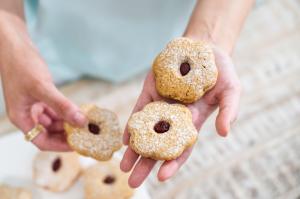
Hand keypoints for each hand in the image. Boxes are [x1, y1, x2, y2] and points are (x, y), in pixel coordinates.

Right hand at [0, 25, 85, 150]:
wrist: (15, 45)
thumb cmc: (21, 65)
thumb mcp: (42, 88)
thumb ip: (61, 106)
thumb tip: (81, 122)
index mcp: (22, 118)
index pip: (42, 141)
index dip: (60, 146)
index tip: (78, 144)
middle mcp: (28, 115)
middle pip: (49, 133)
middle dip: (67, 134)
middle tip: (86, 134)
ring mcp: (34, 106)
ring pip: (54, 122)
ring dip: (68, 123)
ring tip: (85, 123)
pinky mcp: (41, 97)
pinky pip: (55, 110)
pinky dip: (66, 112)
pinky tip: (78, 111)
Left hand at [120, 46, 240, 187]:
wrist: (203, 48)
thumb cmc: (220, 72)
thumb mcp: (231, 91)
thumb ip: (229, 111)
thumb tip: (223, 133)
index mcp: (192, 123)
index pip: (181, 148)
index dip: (172, 163)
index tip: (161, 176)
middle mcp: (174, 118)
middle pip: (158, 146)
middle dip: (146, 164)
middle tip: (133, 182)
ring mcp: (160, 106)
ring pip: (145, 131)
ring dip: (134, 149)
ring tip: (123, 165)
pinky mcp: (150, 92)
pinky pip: (139, 111)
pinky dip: (132, 124)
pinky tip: (124, 138)